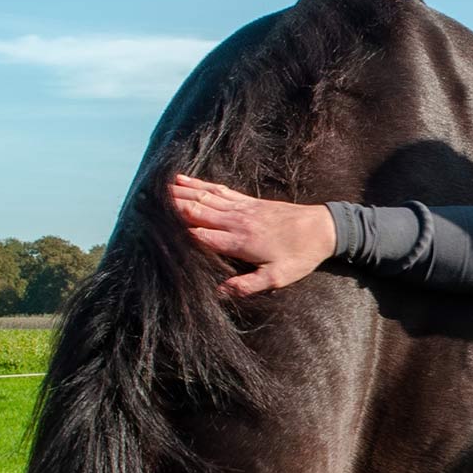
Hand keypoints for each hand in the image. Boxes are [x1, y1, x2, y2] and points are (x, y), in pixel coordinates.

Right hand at [166, 175, 337, 296]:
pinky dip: (201, 184)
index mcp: (240, 241)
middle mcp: (237, 221)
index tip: (157, 223)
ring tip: (160, 186)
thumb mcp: (278, 278)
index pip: (202, 235)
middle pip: (199, 211)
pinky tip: (187, 179)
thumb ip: (248, 285)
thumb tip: (219, 292)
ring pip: (206, 197)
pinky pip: (220, 190)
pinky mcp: (249, 201)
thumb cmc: (301, 256)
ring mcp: (242, 208)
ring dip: (183, 191)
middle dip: (174, 206)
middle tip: (149, 199)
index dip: (179, 229)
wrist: (324, 229)